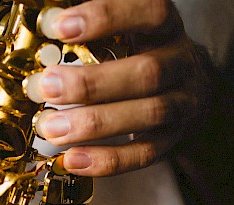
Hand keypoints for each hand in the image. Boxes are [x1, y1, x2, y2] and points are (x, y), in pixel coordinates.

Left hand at [32, 0, 209, 175]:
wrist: (188, 90)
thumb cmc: (142, 55)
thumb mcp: (125, 32)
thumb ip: (93, 33)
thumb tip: (44, 25)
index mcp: (165, 28)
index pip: (149, 13)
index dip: (106, 17)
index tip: (60, 27)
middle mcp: (180, 64)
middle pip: (147, 73)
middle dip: (91, 83)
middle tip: (46, 88)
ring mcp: (180, 105)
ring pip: (147, 115)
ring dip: (93, 124)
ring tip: (51, 128)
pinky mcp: (171, 140)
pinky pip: (142, 154)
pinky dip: (106, 160)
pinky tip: (72, 159)